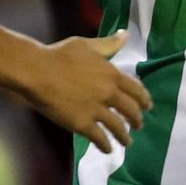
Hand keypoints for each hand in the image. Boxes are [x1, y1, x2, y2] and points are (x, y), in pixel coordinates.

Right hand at [26, 31, 152, 152]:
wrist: (37, 72)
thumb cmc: (60, 55)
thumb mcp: (86, 45)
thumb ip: (108, 44)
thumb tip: (125, 35)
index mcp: (112, 74)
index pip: (136, 89)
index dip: (144, 99)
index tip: (148, 106)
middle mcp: (109, 93)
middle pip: (130, 110)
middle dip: (137, 119)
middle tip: (139, 125)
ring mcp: (96, 110)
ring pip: (118, 127)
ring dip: (125, 136)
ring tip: (128, 142)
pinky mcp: (83, 124)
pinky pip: (100, 138)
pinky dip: (106, 145)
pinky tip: (108, 149)